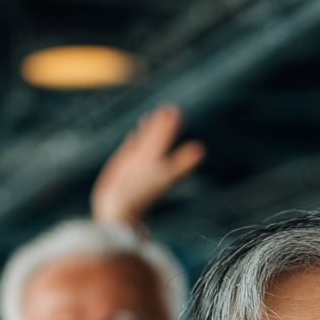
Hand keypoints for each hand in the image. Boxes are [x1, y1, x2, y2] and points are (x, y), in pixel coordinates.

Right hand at [91, 104, 205, 227]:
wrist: (118, 209)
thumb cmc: (140, 193)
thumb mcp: (157, 170)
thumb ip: (172, 156)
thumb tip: (200, 150)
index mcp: (162, 162)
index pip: (167, 140)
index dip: (171, 127)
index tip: (176, 113)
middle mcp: (151, 162)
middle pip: (158, 139)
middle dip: (161, 125)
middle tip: (169, 109)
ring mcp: (137, 164)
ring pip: (144, 143)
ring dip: (147, 130)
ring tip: (151, 116)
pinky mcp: (124, 167)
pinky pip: (130, 151)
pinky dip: (133, 142)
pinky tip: (133, 136)